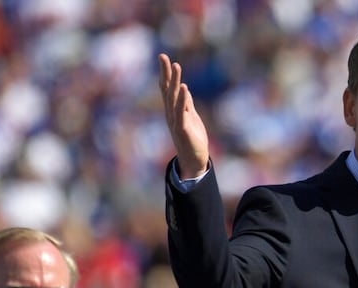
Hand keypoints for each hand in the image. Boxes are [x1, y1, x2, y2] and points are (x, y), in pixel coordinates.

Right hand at [158, 53, 210, 178]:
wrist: (194, 161)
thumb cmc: (193, 140)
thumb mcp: (191, 117)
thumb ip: (187, 104)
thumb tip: (184, 89)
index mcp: (173, 110)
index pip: (167, 89)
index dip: (166, 74)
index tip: (164, 58)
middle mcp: (171, 114)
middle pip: (167, 90)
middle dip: (165, 73)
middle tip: (163, 56)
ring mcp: (176, 121)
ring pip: (173, 98)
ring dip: (174, 82)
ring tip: (176, 66)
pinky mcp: (183, 129)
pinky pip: (181, 111)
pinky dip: (183, 99)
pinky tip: (184, 87)